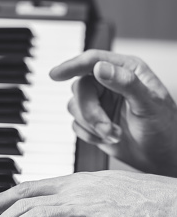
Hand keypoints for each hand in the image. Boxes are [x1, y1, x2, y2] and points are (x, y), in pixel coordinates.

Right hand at [50, 50, 176, 176]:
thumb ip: (125, 83)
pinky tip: (108, 140)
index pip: (92, 60)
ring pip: (75, 107)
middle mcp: (109, 83)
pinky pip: (76, 125)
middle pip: (80, 88)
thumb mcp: (148, 103)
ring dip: (92, 126)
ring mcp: (100, 103)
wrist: (159, 156)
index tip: (54, 74)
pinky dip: (89, 136)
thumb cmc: (163, 127)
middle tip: (108, 129)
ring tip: (114, 136)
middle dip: (91, 112)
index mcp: (125, 70)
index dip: (71, 65)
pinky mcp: (93, 123)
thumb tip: (99, 68)